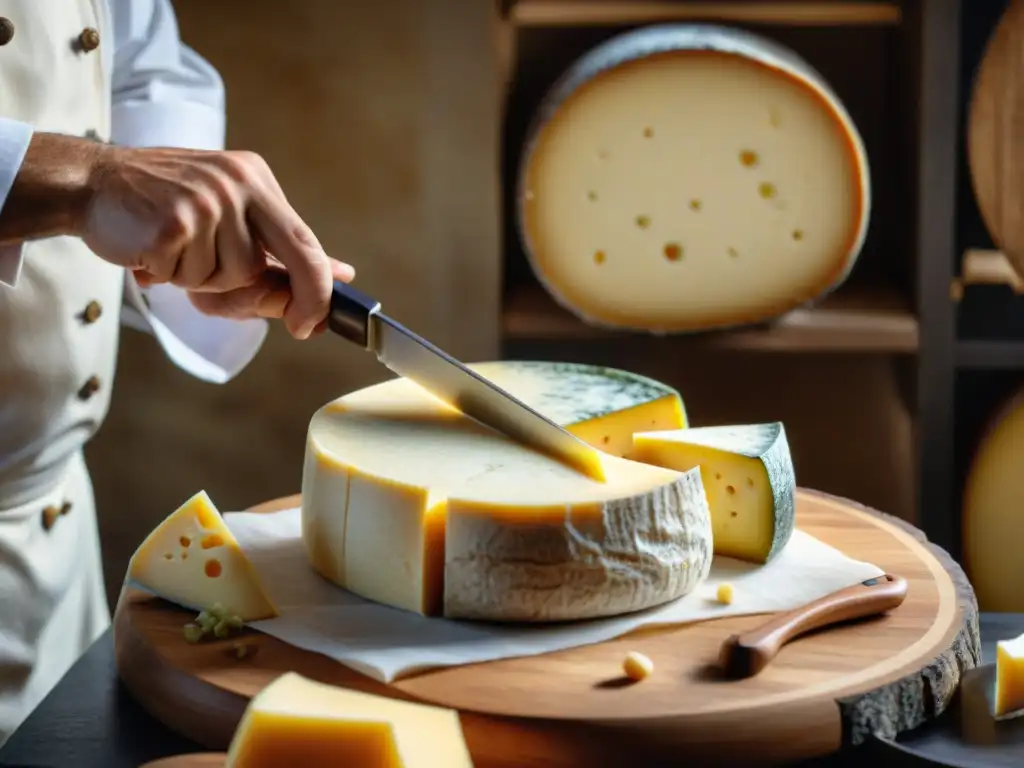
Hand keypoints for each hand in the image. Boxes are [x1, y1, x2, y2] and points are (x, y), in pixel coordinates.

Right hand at [82, 144, 352, 338]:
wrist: (93, 182)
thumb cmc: (166, 206)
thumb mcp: (229, 214)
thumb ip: (278, 248)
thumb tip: (340, 273)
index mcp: (255, 180)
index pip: (303, 240)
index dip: (318, 287)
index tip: (317, 321)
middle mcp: (235, 185)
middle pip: (271, 264)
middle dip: (285, 300)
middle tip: (297, 325)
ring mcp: (203, 202)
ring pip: (226, 279)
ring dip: (201, 281)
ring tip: (178, 254)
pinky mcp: (170, 224)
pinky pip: (186, 279)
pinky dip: (168, 277)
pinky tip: (153, 252)